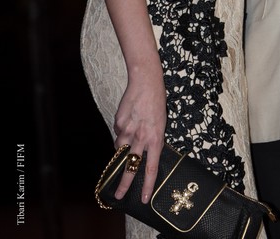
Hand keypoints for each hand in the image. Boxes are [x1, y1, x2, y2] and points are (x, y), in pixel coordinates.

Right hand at [112, 72, 166, 202]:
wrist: (146, 81)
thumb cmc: (157, 102)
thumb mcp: (161, 123)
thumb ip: (152, 139)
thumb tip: (143, 152)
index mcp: (156, 138)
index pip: (151, 167)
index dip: (147, 185)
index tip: (143, 199)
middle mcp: (142, 137)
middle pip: (131, 166)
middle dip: (124, 184)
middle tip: (118, 196)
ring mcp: (128, 130)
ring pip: (121, 148)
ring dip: (122, 146)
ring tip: (130, 129)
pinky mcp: (119, 123)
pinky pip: (118, 132)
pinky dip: (121, 130)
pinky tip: (128, 118)